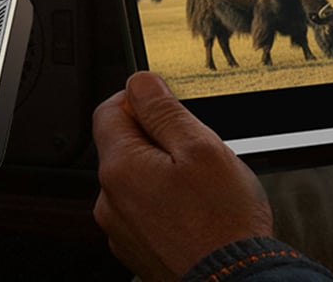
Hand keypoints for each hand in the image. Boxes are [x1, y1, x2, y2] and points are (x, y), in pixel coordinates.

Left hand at [93, 72, 272, 281]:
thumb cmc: (223, 224)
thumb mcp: (201, 148)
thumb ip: (164, 110)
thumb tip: (140, 83)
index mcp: (120, 168)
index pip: (109, 110)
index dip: (140, 99)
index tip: (168, 105)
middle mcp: (110, 201)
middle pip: (124, 147)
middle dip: (158, 140)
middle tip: (197, 152)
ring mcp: (122, 230)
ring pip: (136, 181)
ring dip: (162, 174)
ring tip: (202, 188)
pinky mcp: (138, 250)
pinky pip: (145, 212)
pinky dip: (166, 205)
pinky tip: (197, 212)